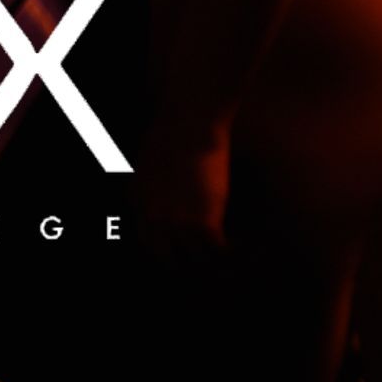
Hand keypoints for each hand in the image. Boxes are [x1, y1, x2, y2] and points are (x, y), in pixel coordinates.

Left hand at [137, 120, 231, 256]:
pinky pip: (220, 251)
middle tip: (206, 259)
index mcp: (139, 201)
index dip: (166, 249)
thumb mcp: (147, 158)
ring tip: (227, 255)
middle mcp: (154, 219)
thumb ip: (145, 184)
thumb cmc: (172, 127)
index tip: (181, 250)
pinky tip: (241, 243)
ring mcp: (177, 224)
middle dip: (187, 262)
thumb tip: (152, 198)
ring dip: (213, 258)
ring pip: (197, 260)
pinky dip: (233, 250)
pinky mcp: (204, 223)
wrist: (190, 119)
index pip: (147, 242)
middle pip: (168, 259)